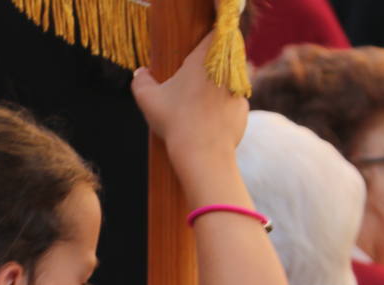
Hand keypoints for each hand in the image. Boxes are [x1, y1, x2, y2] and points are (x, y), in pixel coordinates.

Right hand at [131, 31, 248, 191]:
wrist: (202, 153)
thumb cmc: (175, 121)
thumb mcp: (147, 99)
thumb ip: (140, 80)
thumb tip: (140, 73)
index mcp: (203, 59)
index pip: (214, 34)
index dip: (206, 41)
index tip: (195, 53)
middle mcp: (226, 69)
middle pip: (220, 59)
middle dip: (207, 70)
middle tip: (190, 87)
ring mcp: (237, 90)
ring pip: (226, 83)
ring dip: (215, 91)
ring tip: (197, 109)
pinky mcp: (243, 109)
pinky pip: (232, 105)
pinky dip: (222, 112)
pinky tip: (208, 124)